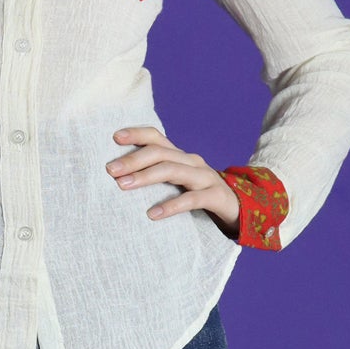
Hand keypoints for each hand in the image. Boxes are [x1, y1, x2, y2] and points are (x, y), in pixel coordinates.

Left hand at [106, 126, 240, 234]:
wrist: (238, 209)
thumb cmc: (198, 196)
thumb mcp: (177, 184)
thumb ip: (156, 178)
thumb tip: (118, 181)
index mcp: (180, 156)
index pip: (157, 138)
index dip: (137, 134)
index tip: (114, 137)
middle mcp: (191, 162)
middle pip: (160, 153)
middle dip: (133, 159)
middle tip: (110, 170)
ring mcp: (205, 177)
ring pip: (173, 170)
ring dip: (146, 177)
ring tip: (123, 186)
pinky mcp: (215, 196)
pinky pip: (191, 199)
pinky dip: (170, 206)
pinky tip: (152, 214)